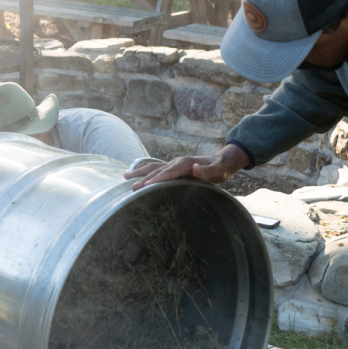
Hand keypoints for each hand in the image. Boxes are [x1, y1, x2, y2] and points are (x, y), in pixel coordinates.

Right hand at [125, 143, 249, 190]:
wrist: (222, 161)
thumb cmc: (220, 168)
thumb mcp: (219, 171)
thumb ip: (207, 171)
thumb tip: (196, 168)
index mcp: (187, 163)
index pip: (170, 171)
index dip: (159, 178)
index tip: (147, 185)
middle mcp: (178, 161)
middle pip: (158, 170)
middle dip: (145, 178)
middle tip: (132, 187)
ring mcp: (174, 163)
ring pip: (154, 167)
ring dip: (140, 172)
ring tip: (125, 177)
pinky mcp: (173, 167)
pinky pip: (157, 169)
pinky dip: (145, 172)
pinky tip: (135, 175)